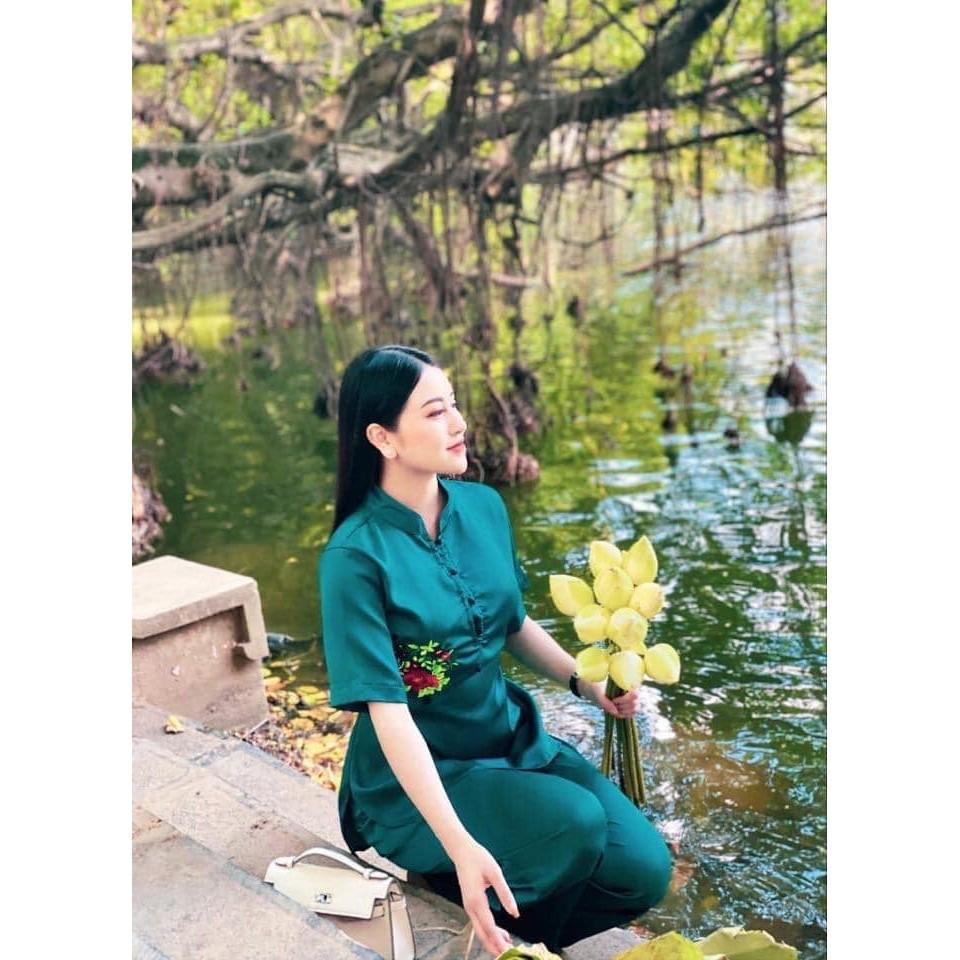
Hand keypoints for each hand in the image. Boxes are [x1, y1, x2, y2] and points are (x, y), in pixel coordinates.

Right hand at [451, 839, 519, 955]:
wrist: (462, 851)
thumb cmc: (478, 858)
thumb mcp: (495, 872)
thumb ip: (505, 893)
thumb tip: (515, 913)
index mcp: (476, 900)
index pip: (488, 926)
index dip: (498, 941)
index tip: (508, 951)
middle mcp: (470, 907)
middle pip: (482, 934)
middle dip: (494, 947)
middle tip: (508, 955)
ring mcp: (468, 907)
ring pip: (480, 931)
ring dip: (493, 941)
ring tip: (508, 947)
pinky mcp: (470, 905)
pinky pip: (479, 923)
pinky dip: (489, 932)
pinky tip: (501, 934)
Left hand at [579, 678, 640, 717]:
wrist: (597, 691)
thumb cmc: (598, 689)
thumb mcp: (598, 695)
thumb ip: (605, 702)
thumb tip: (615, 712)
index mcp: (627, 684)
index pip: (635, 694)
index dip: (624, 700)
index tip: (613, 700)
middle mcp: (633, 691)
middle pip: (635, 703)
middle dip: (622, 706)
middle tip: (612, 703)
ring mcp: (633, 699)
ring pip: (635, 709)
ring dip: (623, 711)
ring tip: (614, 707)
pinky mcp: (631, 706)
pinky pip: (632, 714)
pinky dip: (624, 715)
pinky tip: (616, 712)